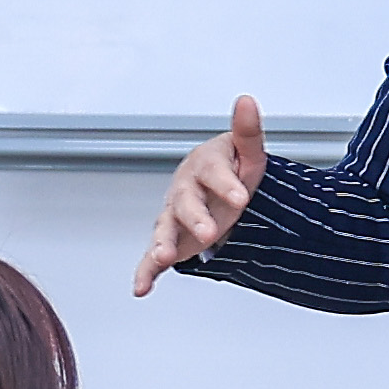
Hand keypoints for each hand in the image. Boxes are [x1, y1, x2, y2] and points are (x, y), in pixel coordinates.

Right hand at [133, 96, 262, 295]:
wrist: (219, 188)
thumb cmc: (234, 170)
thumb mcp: (247, 153)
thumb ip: (247, 132)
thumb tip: (247, 101)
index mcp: (205, 166)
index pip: (214, 173)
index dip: (226, 184)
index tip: (241, 197)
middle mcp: (185, 189)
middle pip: (186, 203)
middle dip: (196, 218)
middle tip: (209, 232)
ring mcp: (175, 215)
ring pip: (165, 228)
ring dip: (163, 242)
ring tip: (164, 256)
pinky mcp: (171, 239)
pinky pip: (153, 256)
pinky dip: (145, 271)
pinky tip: (141, 287)